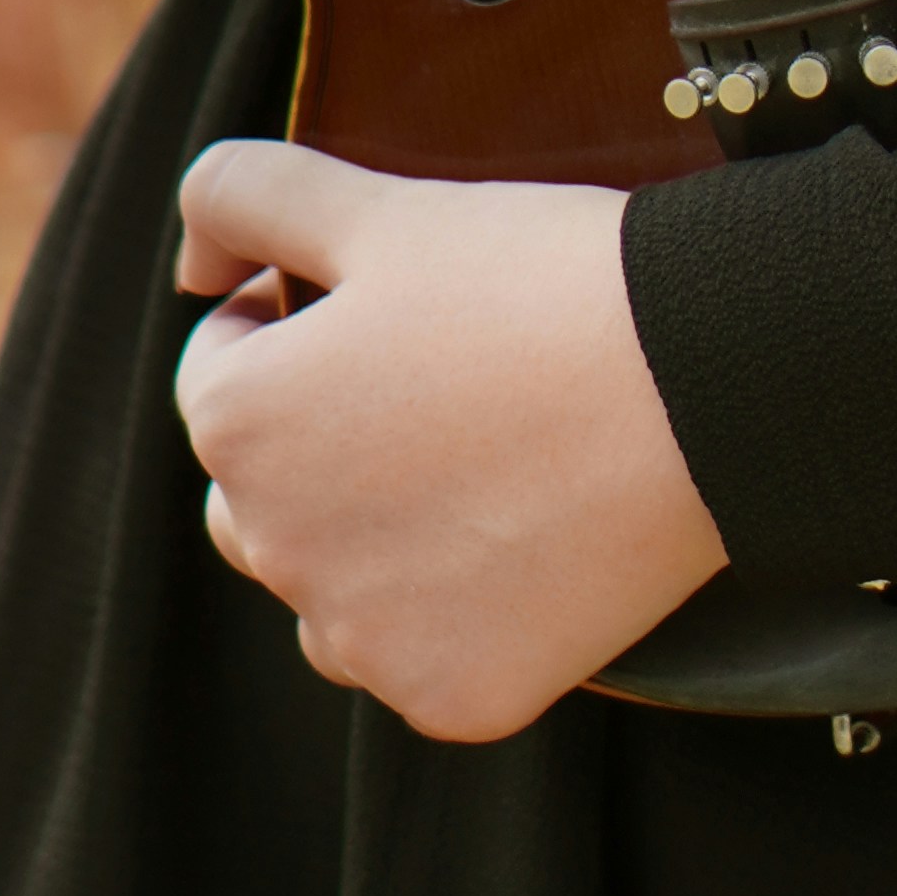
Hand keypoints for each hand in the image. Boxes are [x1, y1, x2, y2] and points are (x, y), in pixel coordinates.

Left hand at [172, 140, 727, 739]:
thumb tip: (192, 269)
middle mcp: (273, 548)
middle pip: (262, 493)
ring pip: (332, 587)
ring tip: (489, 462)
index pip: (221, 371)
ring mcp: (362, 637)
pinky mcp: (450, 697)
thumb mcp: (380, 205)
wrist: (704, 378)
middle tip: (447, 384)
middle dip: (321, 441)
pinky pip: (419, 656)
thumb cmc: (539, 280)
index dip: (301, 322)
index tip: (398, 308)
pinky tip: (530, 537)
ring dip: (376, 538)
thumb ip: (244, 199)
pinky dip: (458, 612)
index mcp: (236, 423)